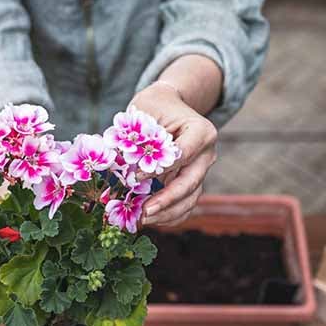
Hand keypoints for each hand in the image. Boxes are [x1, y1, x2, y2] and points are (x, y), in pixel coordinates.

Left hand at [131, 82, 217, 226]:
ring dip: (167, 213)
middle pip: (190, 183)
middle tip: (144, 213)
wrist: (168, 106)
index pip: (182, 155)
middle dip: (167, 201)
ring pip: (190, 199)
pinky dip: (170, 215)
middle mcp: (206, 154)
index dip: (159, 169)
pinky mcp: (192, 182)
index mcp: (201, 132)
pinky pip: (185, 205)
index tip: (136, 177)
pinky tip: (150, 219)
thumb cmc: (154, 106)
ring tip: (143, 220)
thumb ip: (137, 138)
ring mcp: (201, 170)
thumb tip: (119, 165)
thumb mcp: (145, 112)